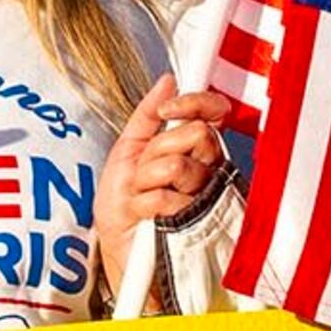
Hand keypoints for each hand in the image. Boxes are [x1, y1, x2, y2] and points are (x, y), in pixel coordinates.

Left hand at [100, 76, 236, 237]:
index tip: (167, 112)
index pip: (213, 112)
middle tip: (143, 175)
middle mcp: (208, 168)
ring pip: (178, 165)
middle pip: (195, 133)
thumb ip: (146, 116)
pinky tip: (146, 217)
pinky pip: (170, 196)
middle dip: (156, 152)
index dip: (196, 102)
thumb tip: (167, 81)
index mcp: (193, 148)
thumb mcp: (126, 152)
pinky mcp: (201, 222)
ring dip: (146, 183)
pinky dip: (146, 205)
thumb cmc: (123, 206)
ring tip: (142, 199)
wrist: (117, 249)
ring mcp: (207, 195)